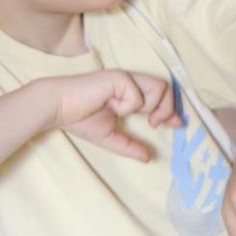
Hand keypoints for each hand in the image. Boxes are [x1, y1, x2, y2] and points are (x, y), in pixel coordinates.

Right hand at [52, 70, 181, 161]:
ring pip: (159, 87)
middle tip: (155, 124)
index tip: (176, 124)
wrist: (58, 107)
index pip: (160, 94)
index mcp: (129, 92)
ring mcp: (125, 78)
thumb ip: (129, 145)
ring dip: (151, 106)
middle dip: (166, 108)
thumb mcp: (109, 136)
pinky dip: (127, 107)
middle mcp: (130, 81)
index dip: (171, 109)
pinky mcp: (118, 77)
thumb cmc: (79, 117)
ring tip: (131, 114)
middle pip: (166, 88)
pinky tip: (109, 106)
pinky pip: (137, 96)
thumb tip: (148, 157)